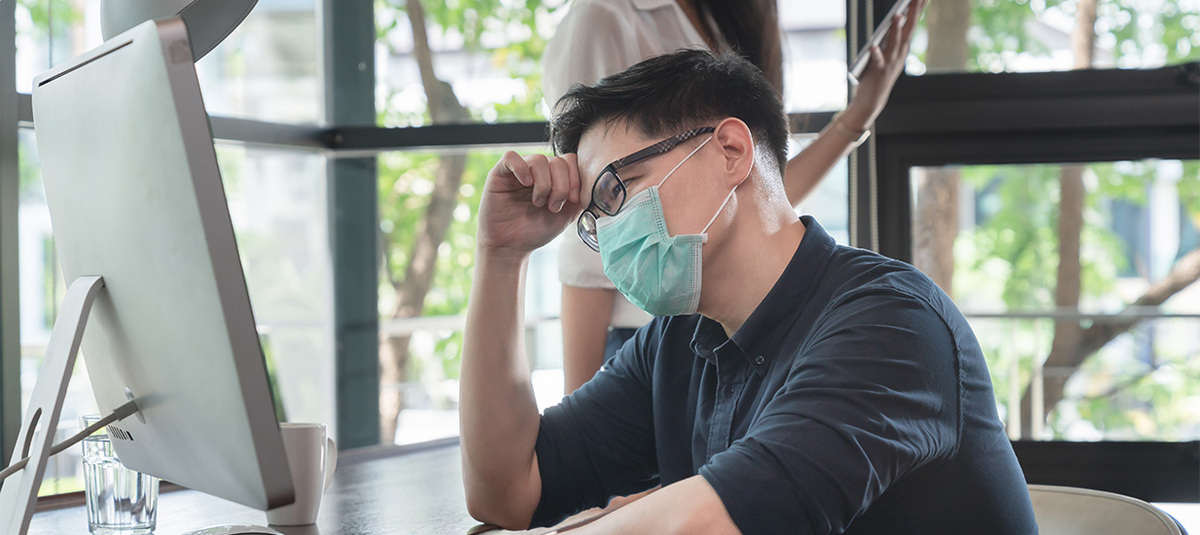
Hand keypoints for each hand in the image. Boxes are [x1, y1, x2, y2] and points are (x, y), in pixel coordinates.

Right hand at [476, 151, 582, 257]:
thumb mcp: (566, 214)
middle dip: (560, 186)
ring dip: (543, 184)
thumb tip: (592, 183)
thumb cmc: (536, 230)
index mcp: (554, 177)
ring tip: (538, 203)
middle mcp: (537, 170)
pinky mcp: (500, 173)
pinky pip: (511, 157)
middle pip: (557, 161)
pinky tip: (526, 184)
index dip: (576, 177)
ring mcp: (519, 170)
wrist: (511, 247)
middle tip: (553, 207)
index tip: (574, 199)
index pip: (570, 160)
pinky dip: (521, 168)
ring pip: (539, 159)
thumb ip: (579, 196)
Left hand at [841, 0, 927, 130]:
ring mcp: (890, 62)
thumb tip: (895, 20)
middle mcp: (899, 54)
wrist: (873, 99)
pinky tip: (873, 45)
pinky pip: (876, 59)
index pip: (911, 25)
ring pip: (894, 42)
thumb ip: (891, 39)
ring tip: (897, 14)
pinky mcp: (878, 70)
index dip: (917, 10)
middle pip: (908, 30)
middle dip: (913, 13)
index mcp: (902, 48)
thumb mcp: (888, 54)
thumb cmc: (878, 74)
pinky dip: (876, 52)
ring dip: (896, 28)